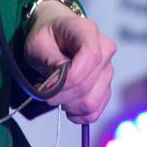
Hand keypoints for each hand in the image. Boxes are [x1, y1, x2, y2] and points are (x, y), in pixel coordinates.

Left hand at [22, 1, 116, 123]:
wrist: (55, 35)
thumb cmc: (47, 36)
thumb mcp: (38, 42)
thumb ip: (49, 59)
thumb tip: (59, 81)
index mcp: (88, 32)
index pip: (91, 57)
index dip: (70, 77)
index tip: (48, 85)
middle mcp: (105, 50)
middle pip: (87, 84)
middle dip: (61, 95)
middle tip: (44, 91)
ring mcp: (108, 69)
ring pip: (92, 101)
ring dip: (68, 105)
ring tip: (56, 95)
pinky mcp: (106, 86)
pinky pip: (96, 110)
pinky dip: (79, 115)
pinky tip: (67, 105)